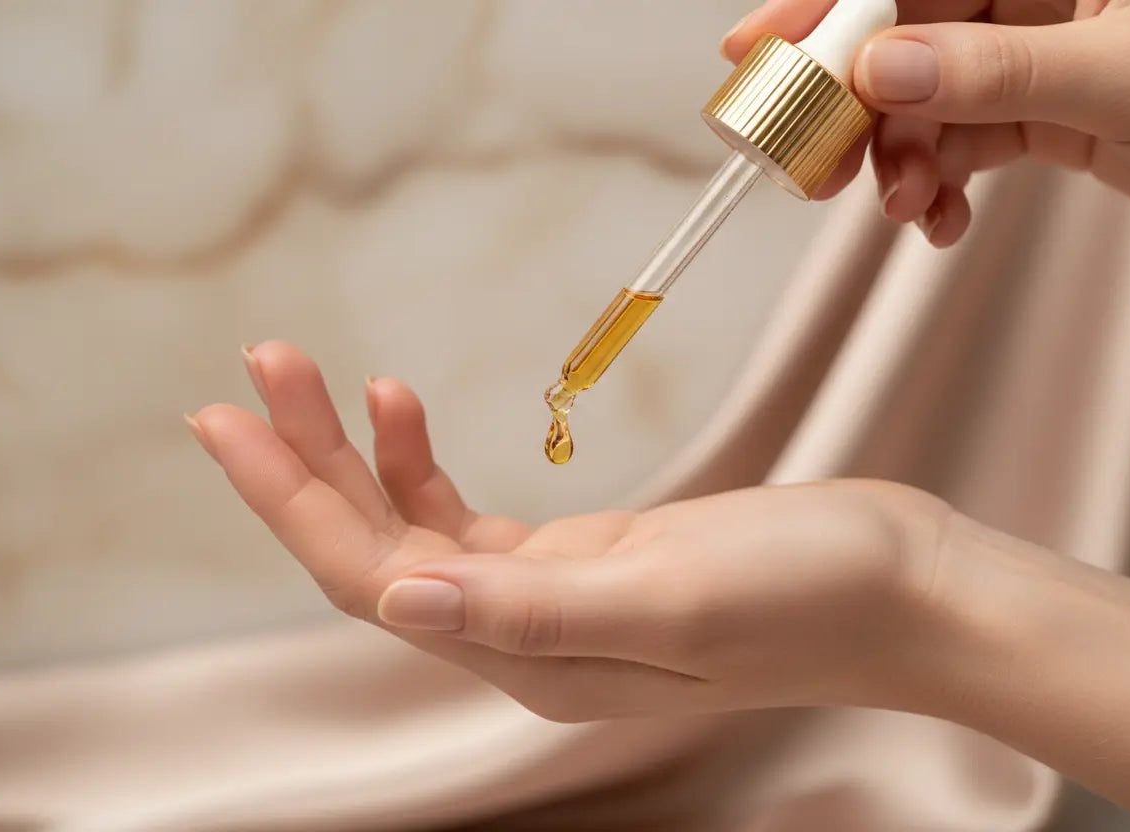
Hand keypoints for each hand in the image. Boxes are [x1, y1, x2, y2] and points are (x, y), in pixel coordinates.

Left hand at [188, 341, 950, 721]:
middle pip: (377, 551)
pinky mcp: (582, 558)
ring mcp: (549, 598)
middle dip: (305, 464)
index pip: (374, 581)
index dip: (294, 504)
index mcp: (529, 657)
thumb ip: (530, 608)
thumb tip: (397, 601)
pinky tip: (400, 406)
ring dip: (355, 454)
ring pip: (415, 527)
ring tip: (307, 371)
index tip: (227, 422)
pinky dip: (424, 460)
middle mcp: (522, 637)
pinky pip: (469, 515)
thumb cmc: (808, 595)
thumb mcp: (668, 597)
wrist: (902, 586)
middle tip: (254, 369)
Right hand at [722, 0, 1129, 246]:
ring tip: (904, 209)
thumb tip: (882, 71)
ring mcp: (1039, 52)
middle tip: (815, 161)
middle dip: (856, 105)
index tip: (761, 48)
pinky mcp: (1044, 111)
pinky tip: (940, 220)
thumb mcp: (1125, 76)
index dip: (832, 7)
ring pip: (928, 101)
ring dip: (900, 164)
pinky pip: (964, 144)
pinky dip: (941, 187)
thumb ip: (998, 72)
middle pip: (907, 34)